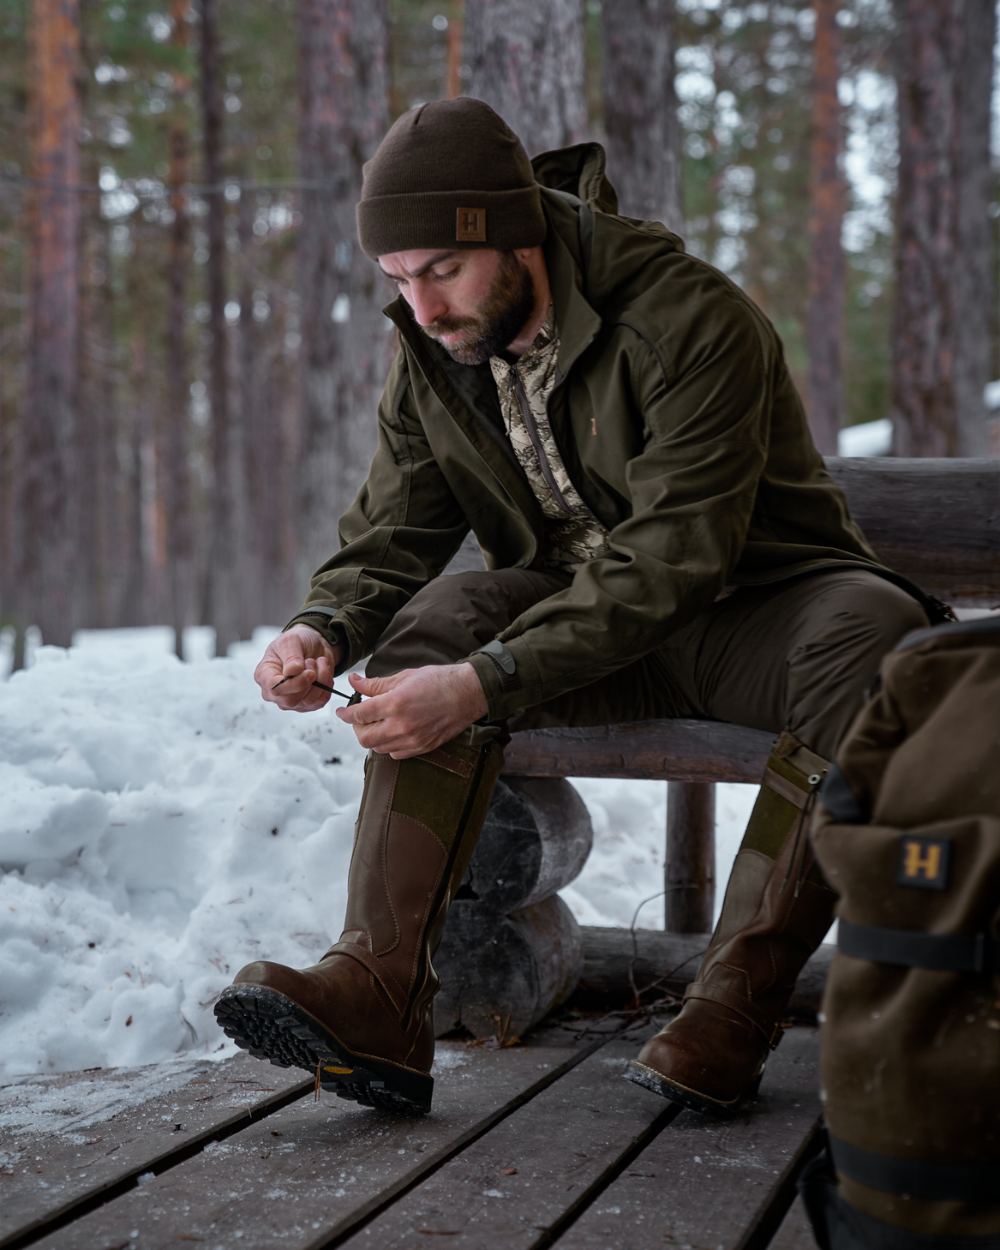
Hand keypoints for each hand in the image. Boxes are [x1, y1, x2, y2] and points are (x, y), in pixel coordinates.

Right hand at [254, 624, 341, 711]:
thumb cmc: (297, 642)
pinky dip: (327, 684)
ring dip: (320, 679)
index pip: (275, 689)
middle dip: (307, 682)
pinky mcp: (308, 704)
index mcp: (265, 675)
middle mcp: (275, 692)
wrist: (313, 645)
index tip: (308, 671)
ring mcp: (292, 700)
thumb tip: (292, 672)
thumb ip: (290, 655)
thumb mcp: (291, 640)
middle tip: (311, 662)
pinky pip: (320, 701)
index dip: (293, 683)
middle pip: (290, 701)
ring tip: (317, 662)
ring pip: (308, 701)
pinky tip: (322, 671)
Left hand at [335, 663, 488, 757]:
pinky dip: (388, 746)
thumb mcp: (404, 676)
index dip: (345, 714)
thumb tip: (354, 682)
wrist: (467, 694)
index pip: (359, 715)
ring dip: (372, 737)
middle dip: (357, 728)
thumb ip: (376, 684)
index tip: (341, 712)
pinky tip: (393, 733)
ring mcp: (412, 740)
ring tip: (378, 723)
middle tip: (360, 718)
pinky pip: (395, 754)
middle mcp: (401, 725)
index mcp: (395, 703)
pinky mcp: (422, 748)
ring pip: (378, 748)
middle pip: (364, 738)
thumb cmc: (438, 681)